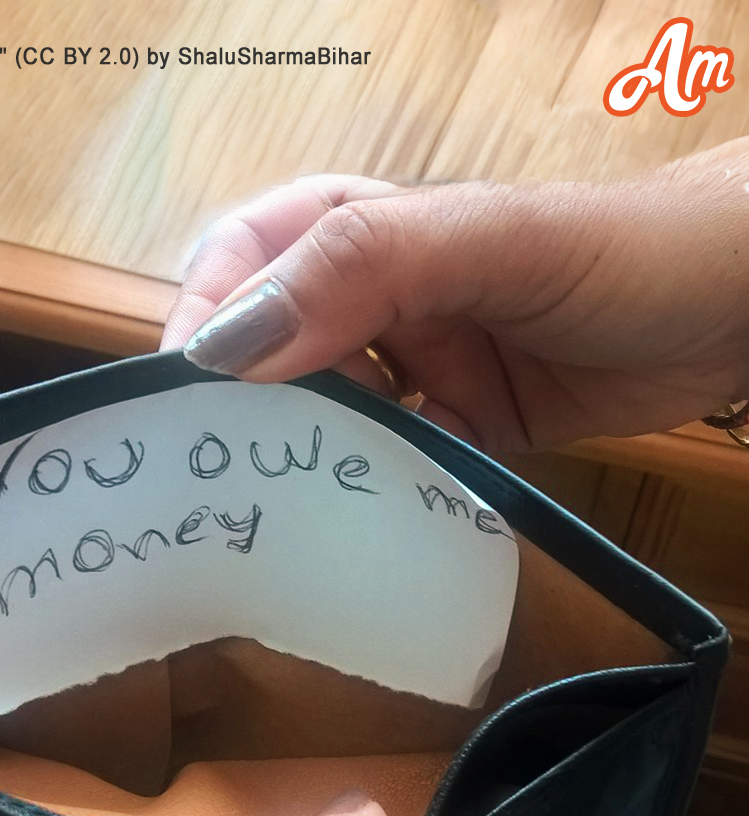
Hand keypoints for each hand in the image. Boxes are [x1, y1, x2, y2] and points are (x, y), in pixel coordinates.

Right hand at [162, 140, 748, 454]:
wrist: (741, 309)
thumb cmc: (624, 250)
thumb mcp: (488, 242)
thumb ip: (363, 271)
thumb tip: (230, 347)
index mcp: (367, 226)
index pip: (247, 259)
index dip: (205, 320)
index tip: (184, 402)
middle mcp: (379, 296)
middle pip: (271, 347)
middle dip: (234, 406)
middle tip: (208, 479)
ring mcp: (420, 367)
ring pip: (324, 414)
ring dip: (297, 458)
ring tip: (268, 512)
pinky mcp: (462, 430)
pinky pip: (391, 467)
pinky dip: (370, 496)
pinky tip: (355, 528)